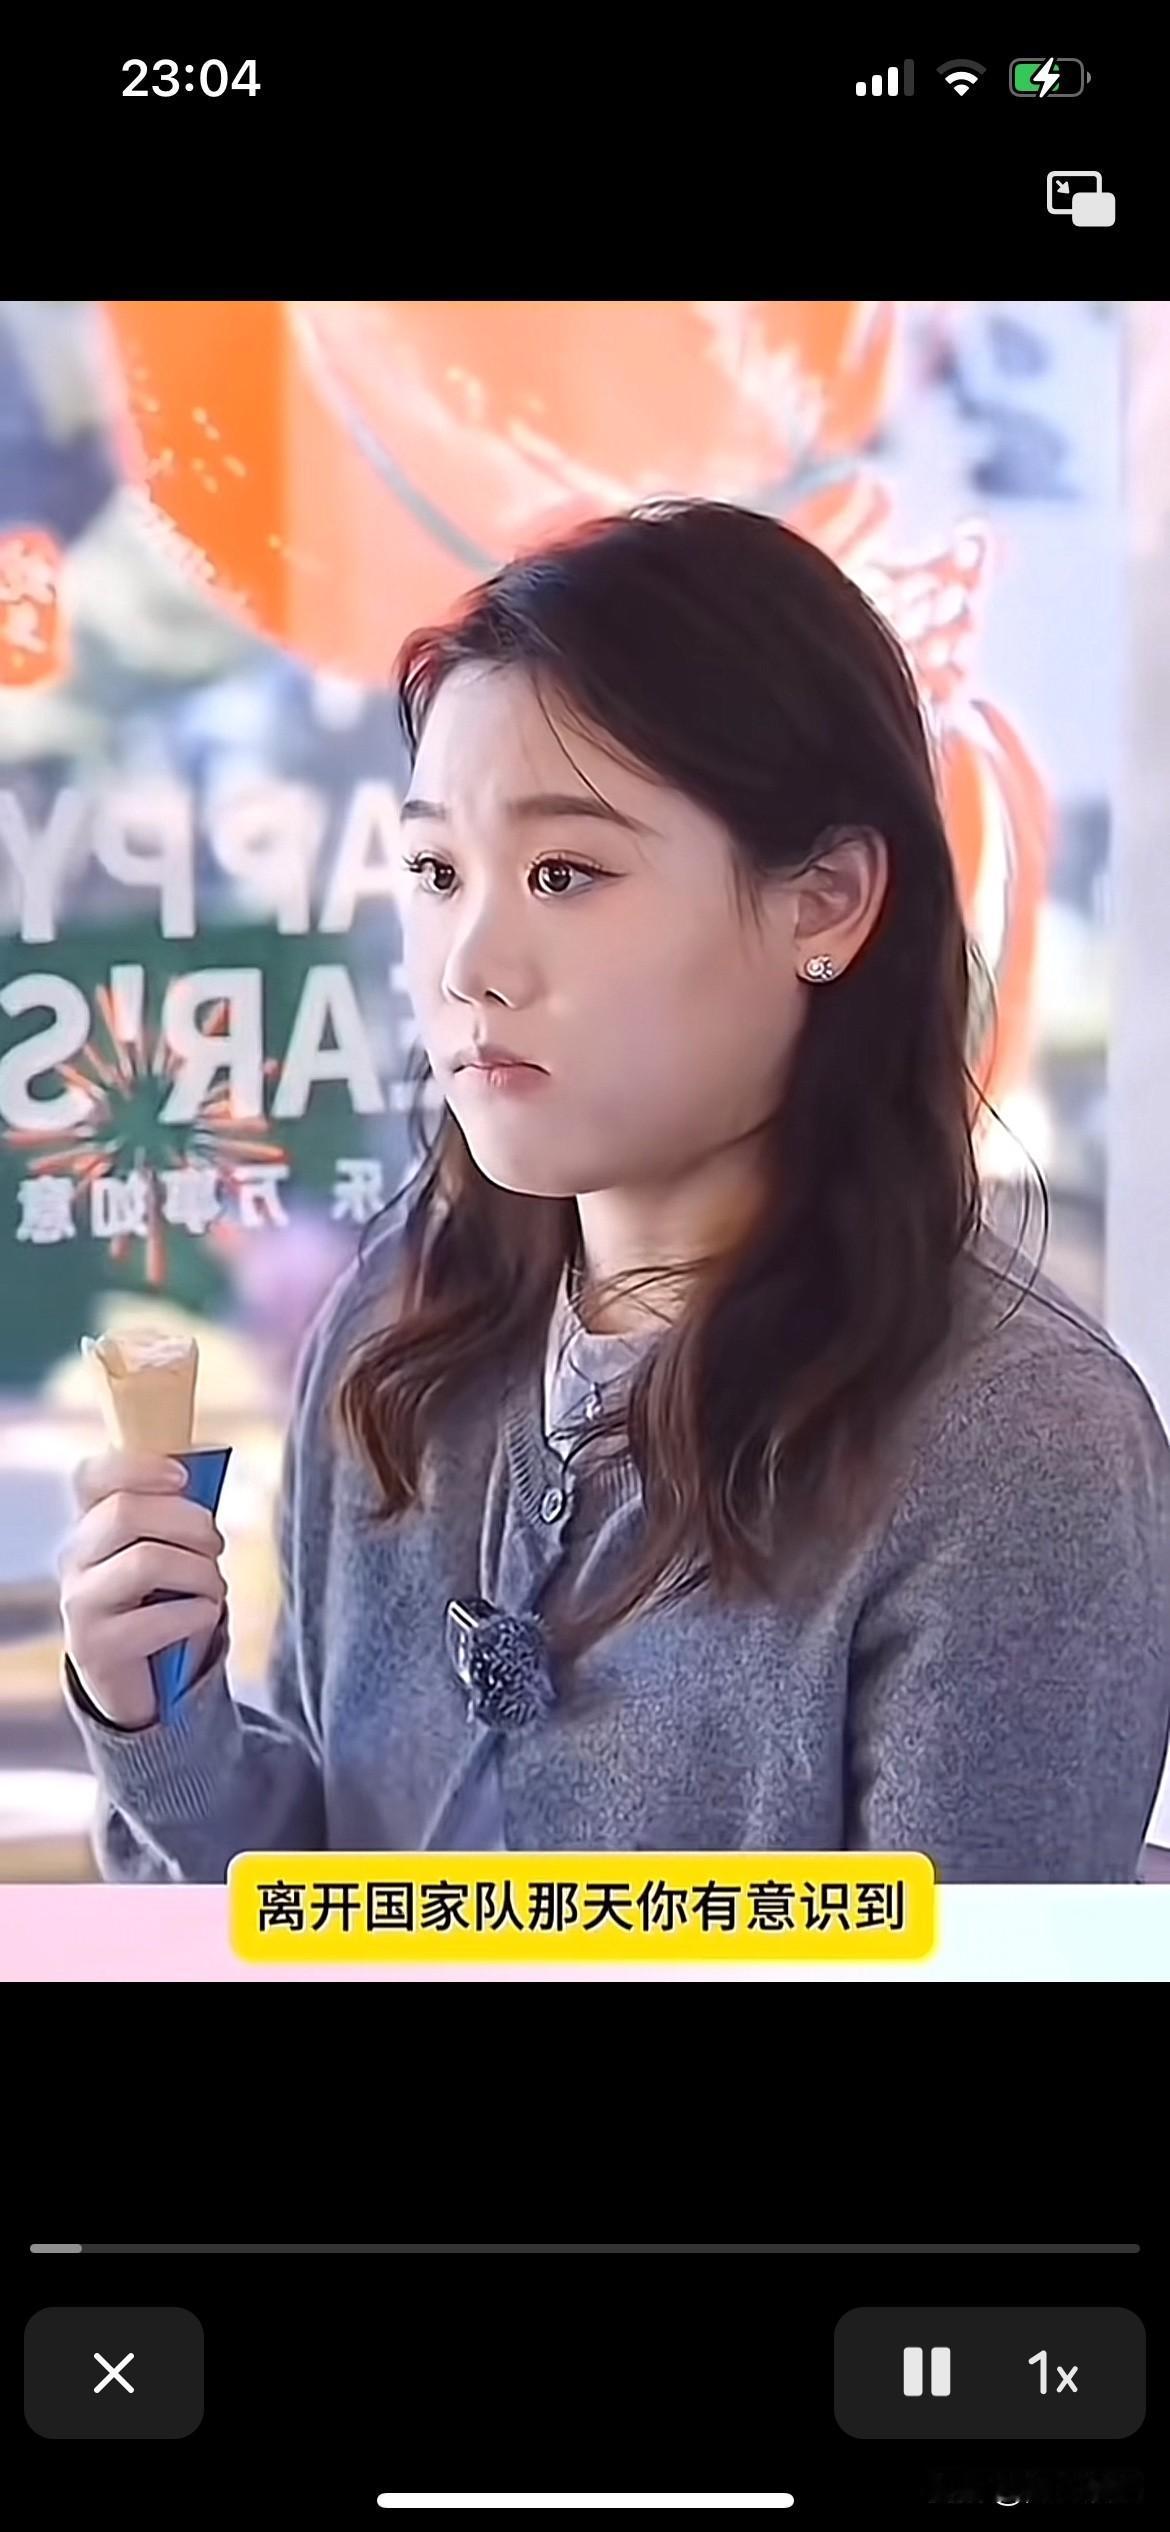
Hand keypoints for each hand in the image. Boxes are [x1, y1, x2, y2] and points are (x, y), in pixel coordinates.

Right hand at [59, 1451, 227, 1727]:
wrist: (144, 1681)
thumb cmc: (163, 1602)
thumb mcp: (167, 1550)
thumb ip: (174, 1514)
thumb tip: (202, 1474)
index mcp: (90, 1524)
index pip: (92, 1477)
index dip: (139, 1467)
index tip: (183, 1477)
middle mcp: (74, 1559)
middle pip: (125, 1513)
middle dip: (190, 1523)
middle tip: (215, 1545)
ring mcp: (79, 1603)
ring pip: (147, 1561)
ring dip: (200, 1572)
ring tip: (213, 1588)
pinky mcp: (95, 1647)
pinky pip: (161, 1617)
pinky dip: (199, 1614)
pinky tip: (202, 1617)